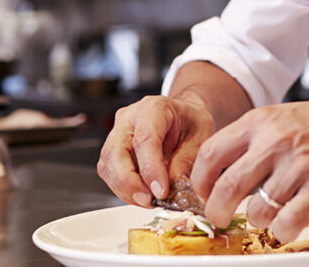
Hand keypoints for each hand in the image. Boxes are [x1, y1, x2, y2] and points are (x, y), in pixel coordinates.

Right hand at [97, 95, 215, 206]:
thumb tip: (172, 188)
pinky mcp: (113, 151)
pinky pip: (110, 174)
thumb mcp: (201, 136)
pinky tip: (143, 195)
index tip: (161, 191)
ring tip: (149, 200)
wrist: (184, 117)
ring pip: (108, 166)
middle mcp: (128, 119)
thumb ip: (186, 161)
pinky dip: (125, 189)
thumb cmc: (191, 122)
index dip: (151, 169)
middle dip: (129, 183)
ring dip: (126, 190)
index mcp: (153, 108)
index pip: (144, 139)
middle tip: (149, 200)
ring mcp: (116, 134)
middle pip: (115, 153)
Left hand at [190, 97, 308, 241]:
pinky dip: (283, 230)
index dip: (200, 181)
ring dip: (259, 219)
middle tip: (221, 217)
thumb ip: (251, 140)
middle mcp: (275, 142)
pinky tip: (289, 223)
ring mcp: (299, 165)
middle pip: (226, 187)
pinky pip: (287, 223)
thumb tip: (220, 171)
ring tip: (272, 211)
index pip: (210, 154)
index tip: (203, 192)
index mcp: (260, 122)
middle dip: (217, 211)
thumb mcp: (280, 118)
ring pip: (257, 211)